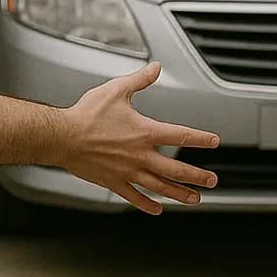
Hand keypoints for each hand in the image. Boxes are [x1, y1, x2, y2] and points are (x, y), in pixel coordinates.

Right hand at [52, 62, 219, 214]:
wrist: (62, 137)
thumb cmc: (86, 114)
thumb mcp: (116, 90)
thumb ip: (139, 80)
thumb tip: (156, 68)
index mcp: (144, 132)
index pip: (181, 135)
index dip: (201, 139)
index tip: (214, 142)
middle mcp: (140, 155)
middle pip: (176, 169)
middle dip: (198, 176)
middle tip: (212, 180)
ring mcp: (128, 171)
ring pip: (160, 186)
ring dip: (180, 194)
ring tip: (195, 199)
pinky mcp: (114, 182)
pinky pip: (135, 197)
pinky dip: (148, 204)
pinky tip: (158, 209)